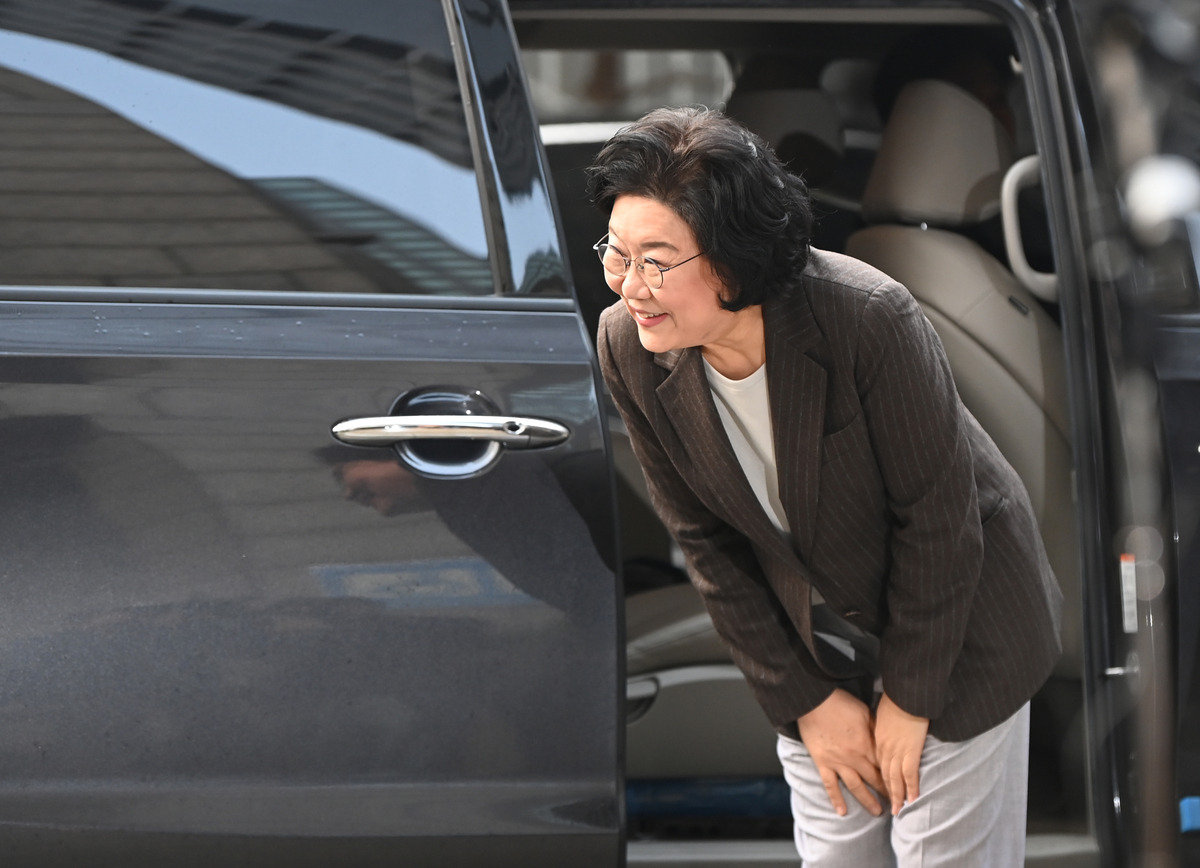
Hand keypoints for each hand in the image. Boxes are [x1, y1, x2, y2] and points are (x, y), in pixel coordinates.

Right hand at [796, 688, 885, 816]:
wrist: (813, 701)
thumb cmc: (840, 703)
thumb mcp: (864, 712)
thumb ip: (876, 728)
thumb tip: (887, 739)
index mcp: (867, 744)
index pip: (885, 766)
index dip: (895, 777)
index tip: (904, 787)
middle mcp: (854, 758)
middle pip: (874, 779)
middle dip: (886, 792)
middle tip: (896, 804)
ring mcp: (837, 762)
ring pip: (855, 786)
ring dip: (867, 800)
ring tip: (877, 812)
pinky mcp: (822, 763)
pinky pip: (830, 785)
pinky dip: (836, 799)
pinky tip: (842, 812)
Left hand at [873, 691, 928, 814]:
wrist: (904, 695)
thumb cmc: (894, 701)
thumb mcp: (881, 714)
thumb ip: (882, 727)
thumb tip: (885, 730)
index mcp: (877, 740)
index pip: (878, 764)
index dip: (881, 778)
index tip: (883, 789)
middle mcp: (884, 749)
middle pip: (884, 775)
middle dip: (888, 792)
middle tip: (891, 808)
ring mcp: (897, 751)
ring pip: (895, 778)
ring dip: (898, 795)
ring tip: (900, 810)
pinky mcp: (910, 751)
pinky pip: (910, 773)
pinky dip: (911, 787)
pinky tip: (913, 799)